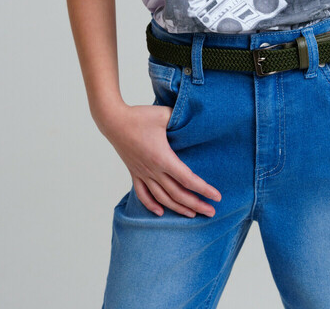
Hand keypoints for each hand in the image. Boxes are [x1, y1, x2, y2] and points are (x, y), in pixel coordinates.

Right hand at [101, 103, 221, 217]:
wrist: (113, 121)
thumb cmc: (139, 116)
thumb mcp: (164, 114)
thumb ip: (180, 117)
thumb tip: (193, 117)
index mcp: (163, 158)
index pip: (187, 179)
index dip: (203, 189)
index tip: (216, 196)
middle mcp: (153, 170)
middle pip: (177, 194)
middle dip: (196, 205)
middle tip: (212, 212)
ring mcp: (142, 173)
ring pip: (162, 198)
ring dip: (178, 208)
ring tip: (192, 214)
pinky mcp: (134, 172)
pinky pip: (142, 194)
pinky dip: (151, 205)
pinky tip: (159, 212)